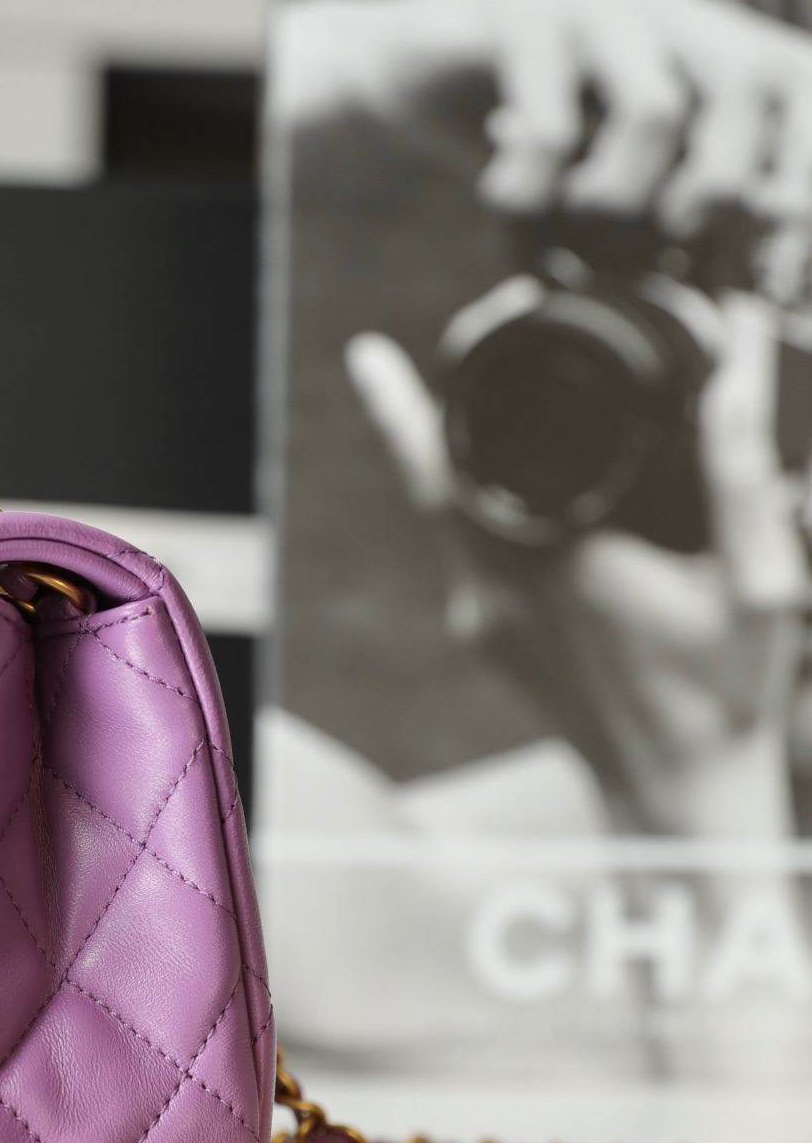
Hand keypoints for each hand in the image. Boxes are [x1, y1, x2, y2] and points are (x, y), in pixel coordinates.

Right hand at [272, 0, 811, 237]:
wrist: (406, 70)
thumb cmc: (526, 144)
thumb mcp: (613, 180)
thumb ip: (677, 223)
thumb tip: (750, 307)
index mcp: (710, 42)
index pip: (799, 83)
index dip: (803, 171)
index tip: (781, 260)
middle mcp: (671, 9)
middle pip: (752, 88)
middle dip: (725, 188)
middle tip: (678, 238)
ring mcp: (599, 7)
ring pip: (656, 112)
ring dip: (619, 199)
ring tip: (577, 222)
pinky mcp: (524, 20)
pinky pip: (551, 129)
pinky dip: (534, 192)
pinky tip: (508, 203)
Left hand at [344, 295, 805, 839]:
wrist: (682, 800)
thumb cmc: (728, 697)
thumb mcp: (757, 577)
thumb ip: (741, 460)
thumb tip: (741, 343)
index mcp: (551, 564)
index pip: (452, 455)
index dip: (409, 396)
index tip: (392, 344)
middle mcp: (495, 594)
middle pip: (423, 477)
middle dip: (406, 406)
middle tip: (385, 353)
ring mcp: (483, 623)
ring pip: (433, 514)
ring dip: (427, 450)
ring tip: (416, 389)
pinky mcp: (487, 639)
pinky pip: (455, 547)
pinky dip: (458, 496)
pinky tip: (481, 466)